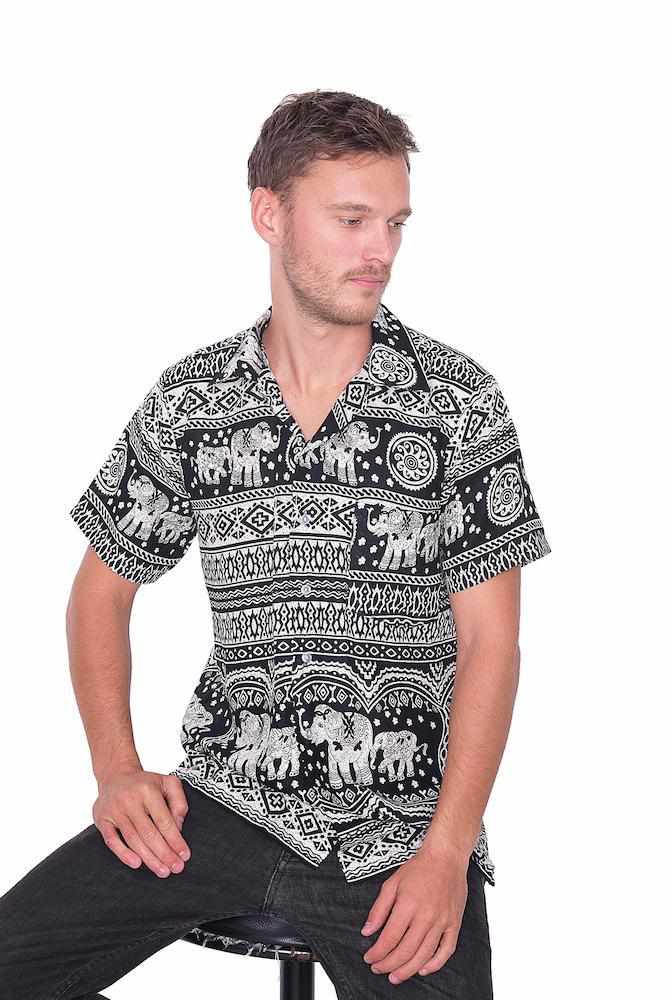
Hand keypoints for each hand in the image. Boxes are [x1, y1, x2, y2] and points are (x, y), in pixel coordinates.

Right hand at [93, 768, 191, 877]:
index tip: (184, 855)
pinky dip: (123, 854)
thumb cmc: (145, 783)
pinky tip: (137, 863)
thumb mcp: (168, 782)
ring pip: (133, 839)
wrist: (116, 775)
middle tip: (175, 868)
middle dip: (164, 854)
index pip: (164, 820)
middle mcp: (130, 800)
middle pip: (149, 833)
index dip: (175, 840)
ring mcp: (115, 810)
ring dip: (149, 858)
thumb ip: (179, 802)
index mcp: (148, 790)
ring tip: (162, 870)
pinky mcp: (102, 819)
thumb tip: (179, 827)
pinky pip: (111, 840)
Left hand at [360, 843, 469, 984]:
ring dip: (407, 970)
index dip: (377, 953)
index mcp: (408, 905)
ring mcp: (442, 921)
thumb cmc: (418, 868)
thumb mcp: (391, 883)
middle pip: (405, 951)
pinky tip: (422, 969)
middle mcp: (426, 916)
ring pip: (424, 955)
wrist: (446, 858)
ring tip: (395, 976)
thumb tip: (367, 931)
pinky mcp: (454, 924)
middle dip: (388, 965)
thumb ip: (379, 909)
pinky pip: (447, 950)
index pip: (389, 938)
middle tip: (378, 969)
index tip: (369, 958)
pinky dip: (435, 964)